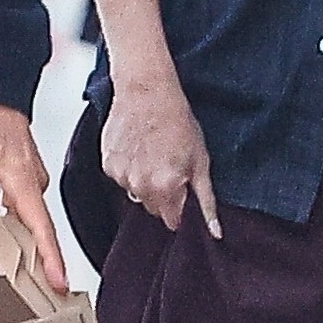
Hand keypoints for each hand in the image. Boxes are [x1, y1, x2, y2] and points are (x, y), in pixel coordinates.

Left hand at [0, 99, 67, 292]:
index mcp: (20, 174)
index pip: (39, 222)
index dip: (49, 255)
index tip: (59, 282)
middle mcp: (29, 183)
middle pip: (34, 234)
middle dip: (27, 266)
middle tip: (18, 297)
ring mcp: (25, 184)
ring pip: (21, 228)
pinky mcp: (17, 185)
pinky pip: (12, 217)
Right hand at [99, 62, 221, 237]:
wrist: (147, 91)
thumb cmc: (177, 120)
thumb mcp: (201, 161)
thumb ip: (206, 200)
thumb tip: (215, 232)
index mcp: (165, 187)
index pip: (171, 221)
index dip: (180, 207)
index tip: (182, 189)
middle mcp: (139, 186)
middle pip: (153, 208)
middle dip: (163, 194)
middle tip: (170, 165)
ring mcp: (120, 175)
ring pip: (136, 192)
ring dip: (144, 180)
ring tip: (153, 152)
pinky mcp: (107, 164)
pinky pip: (120, 178)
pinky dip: (129, 168)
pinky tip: (138, 147)